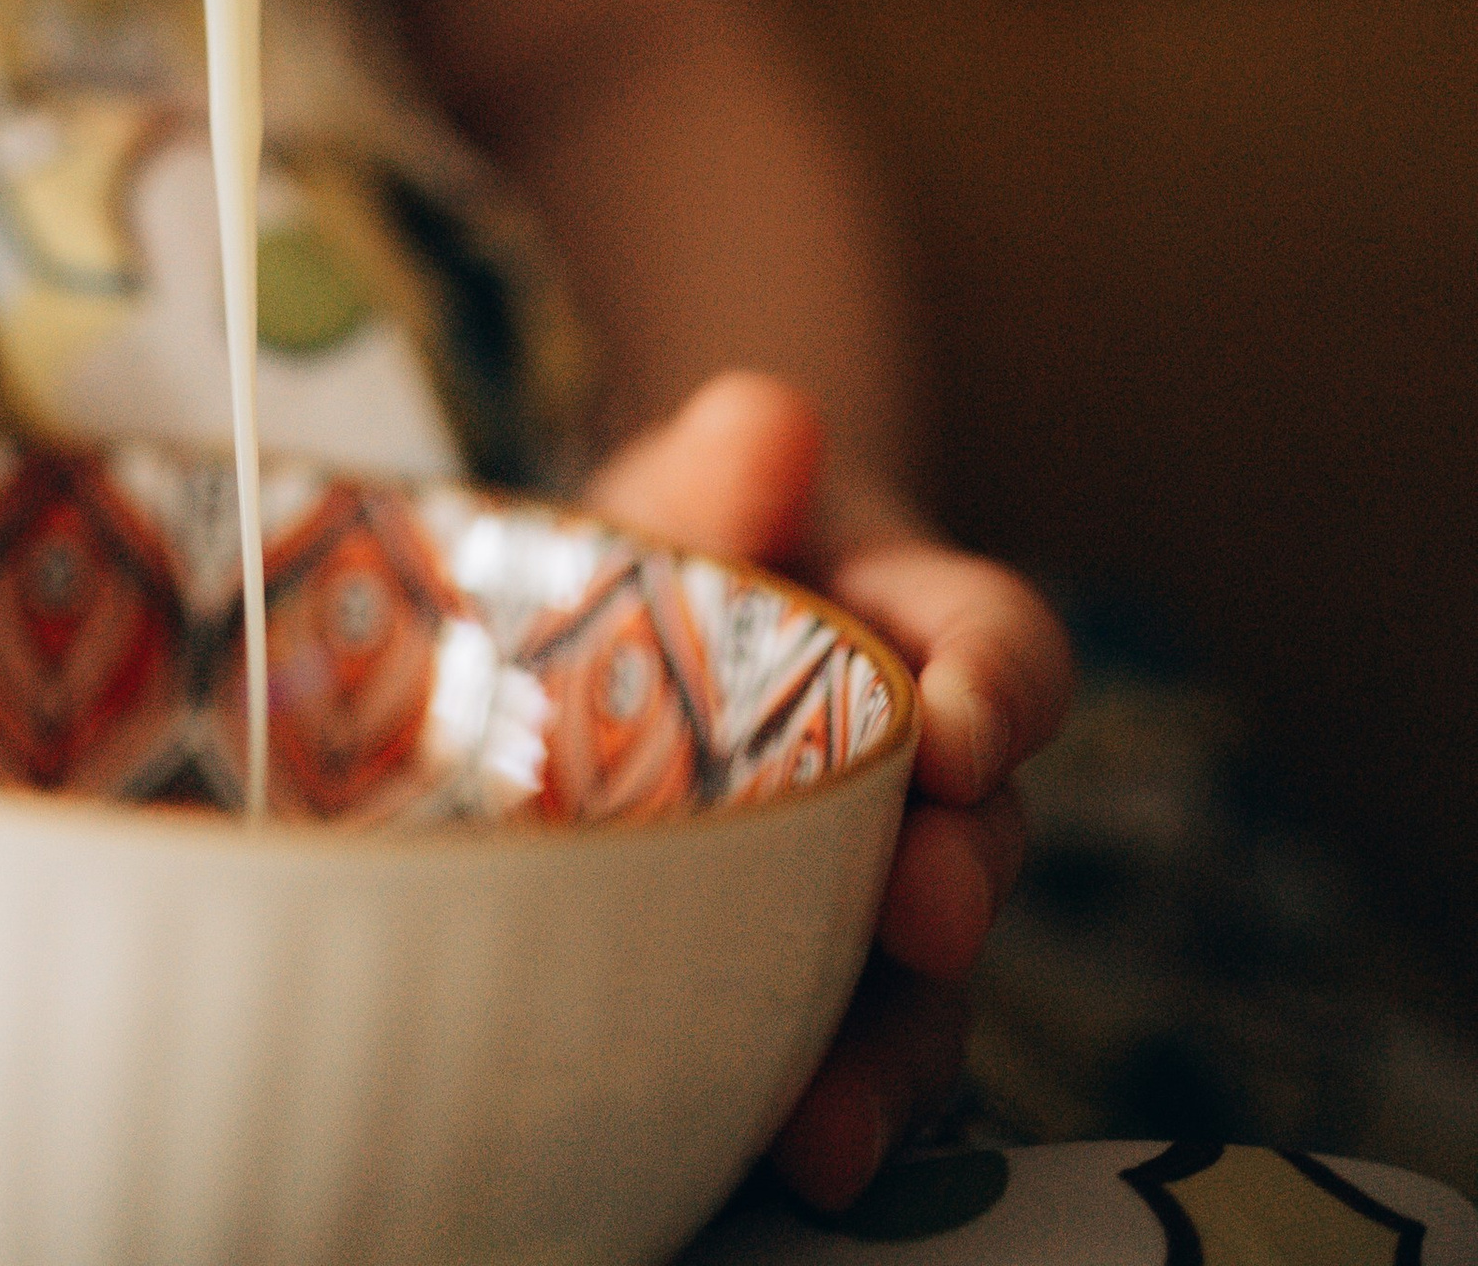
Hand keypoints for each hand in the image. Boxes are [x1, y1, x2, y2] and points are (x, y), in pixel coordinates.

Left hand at [590, 369, 1072, 1211]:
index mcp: (917, 633)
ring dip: (892, 1051)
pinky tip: (782, 1163)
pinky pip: (845, 1069)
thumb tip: (768, 420)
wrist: (579, 649)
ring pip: (925, 991)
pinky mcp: (803, 998)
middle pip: (985, 838)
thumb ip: (713, 472)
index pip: (1003, 648)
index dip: (1000, 688)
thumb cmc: (659, 556)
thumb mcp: (675, 497)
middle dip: (959, 877)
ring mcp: (870, 904)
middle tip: (925, 907)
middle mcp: (925, 786)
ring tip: (829, 1118)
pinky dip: (827, 1118)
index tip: (964, 726)